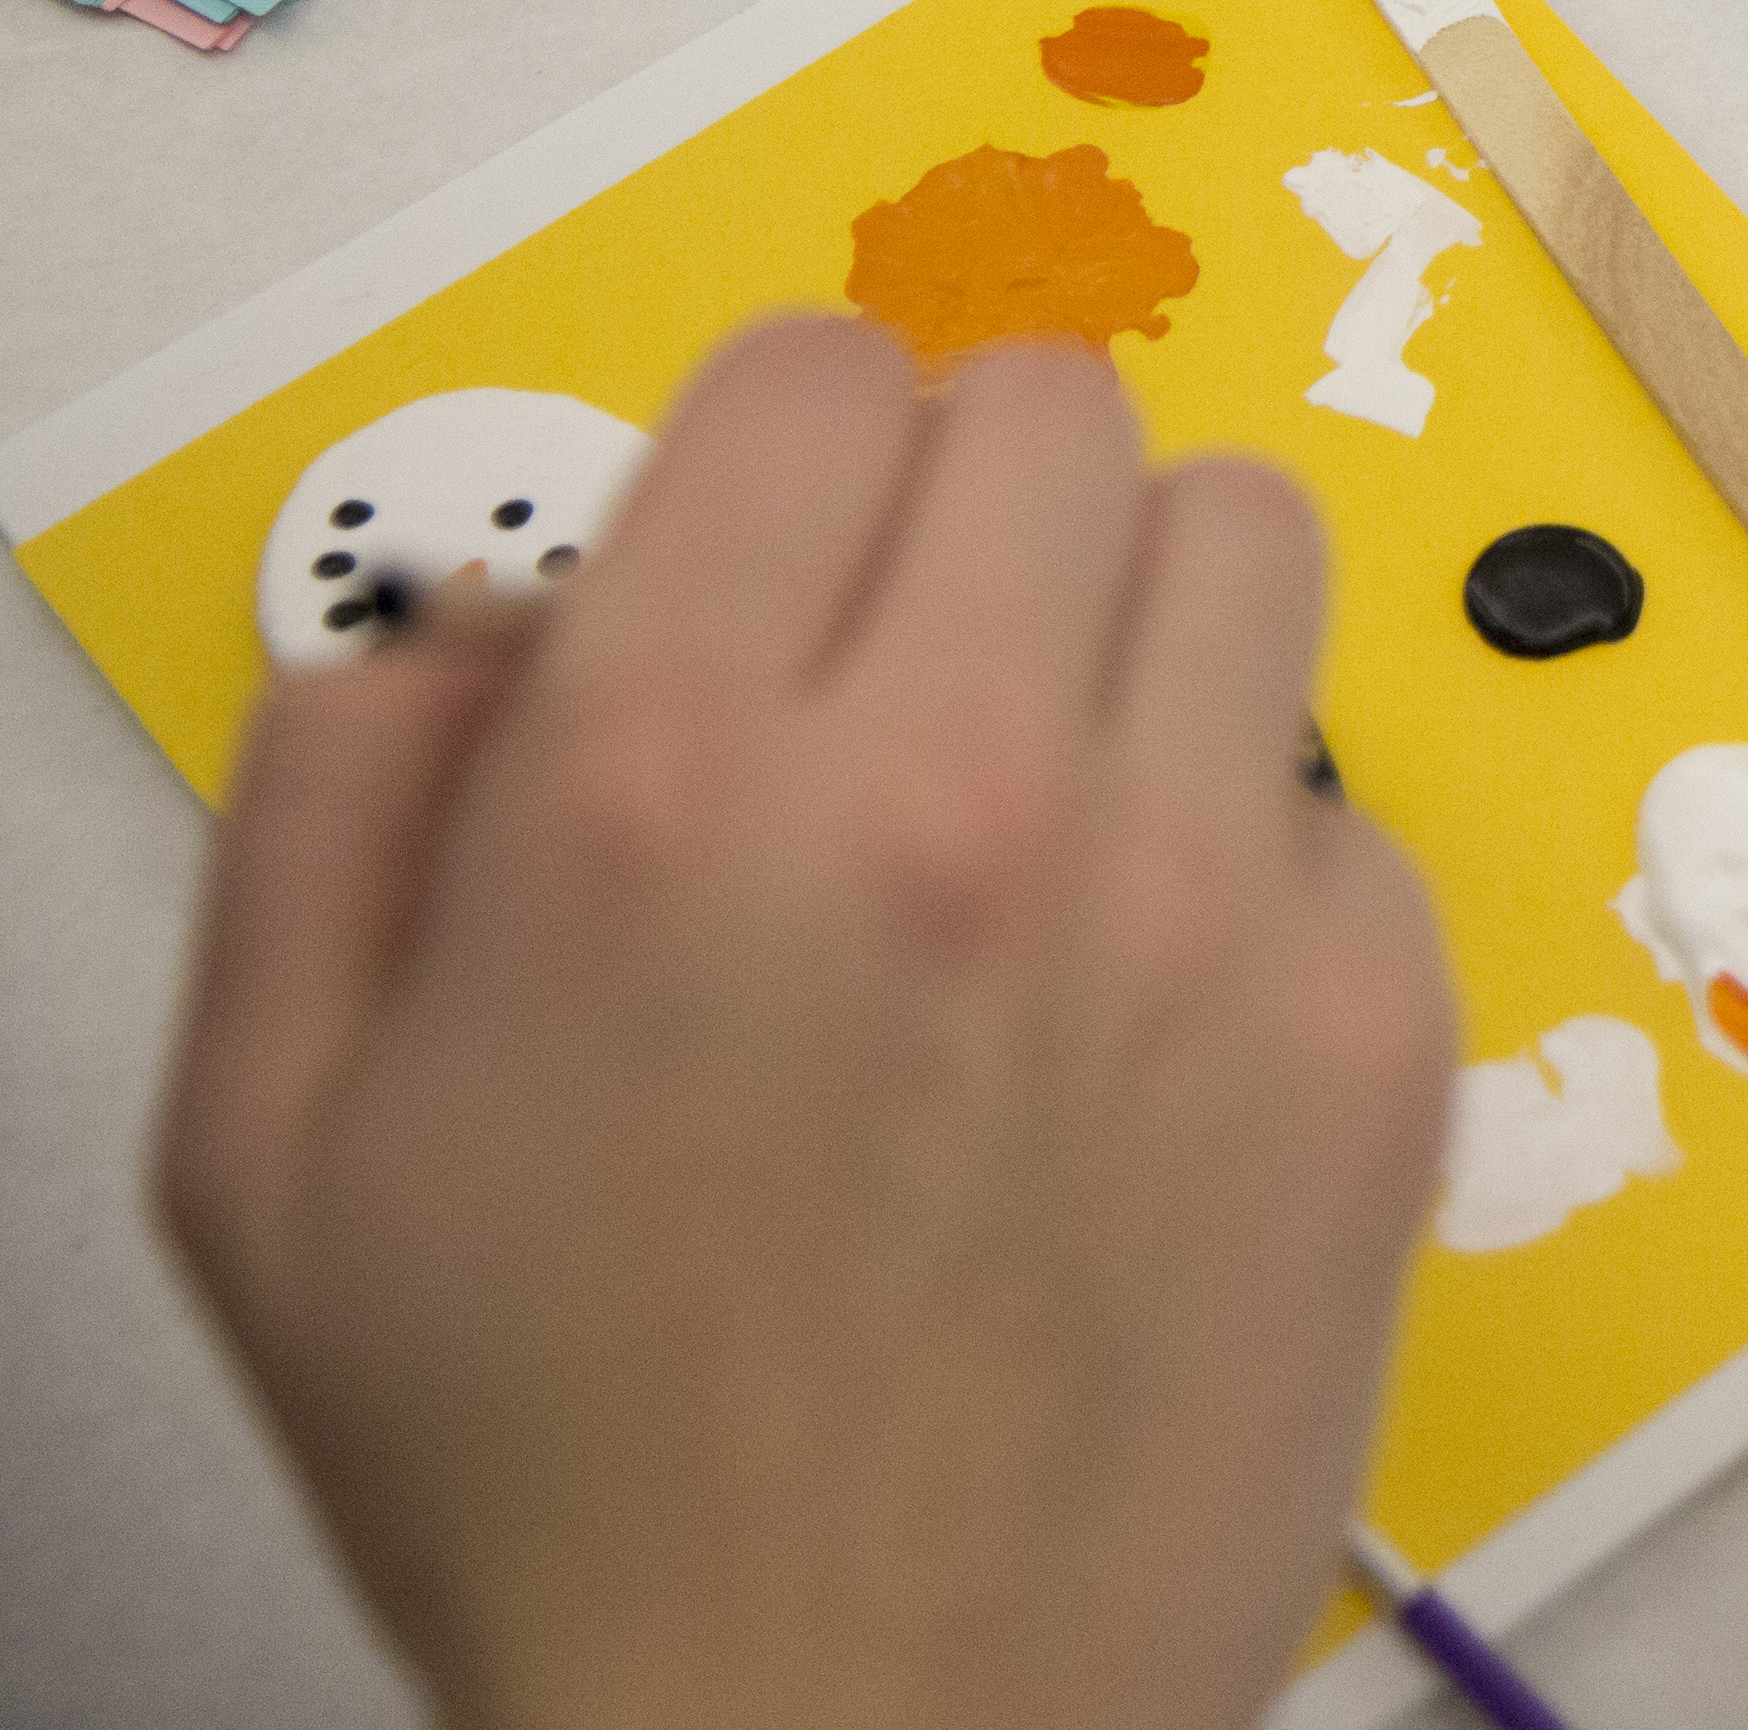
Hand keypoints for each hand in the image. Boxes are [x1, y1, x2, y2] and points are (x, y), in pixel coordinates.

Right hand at [159, 320, 1453, 1729]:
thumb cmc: (561, 1471)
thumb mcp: (277, 1138)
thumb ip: (350, 796)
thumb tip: (503, 612)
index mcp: (658, 787)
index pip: (807, 377)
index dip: (781, 456)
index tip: (778, 557)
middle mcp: (947, 794)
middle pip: (1052, 410)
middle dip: (966, 508)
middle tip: (913, 671)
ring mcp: (1198, 897)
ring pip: (1243, 536)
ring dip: (1145, 622)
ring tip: (1054, 795)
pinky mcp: (1369, 1019)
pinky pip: (1349, 790)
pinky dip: (1256, 857)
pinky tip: (1141, 1014)